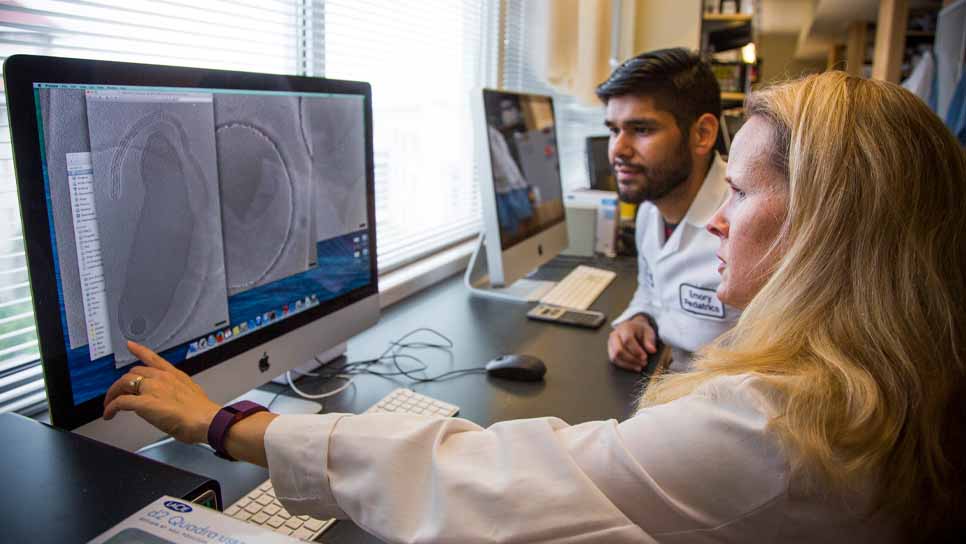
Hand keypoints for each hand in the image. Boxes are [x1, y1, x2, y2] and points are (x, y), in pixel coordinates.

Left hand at [103, 341, 219, 444]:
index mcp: (174, 375)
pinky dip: (111, 407)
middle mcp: (162, 378)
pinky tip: (109, 413)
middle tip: (119, 393)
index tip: (130, 345)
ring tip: (110, 405)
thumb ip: (178, 392)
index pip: (153, 359)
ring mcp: (152, 389)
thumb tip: (173, 399)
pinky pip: (120, 401)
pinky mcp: (144, 403)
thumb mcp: (192, 395)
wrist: (206, 420)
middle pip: (133, 373)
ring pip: (123, 384)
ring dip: (112, 394)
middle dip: (122, 384)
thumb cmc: (202, 413)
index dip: (139, 350)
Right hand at [607, 315, 656, 371]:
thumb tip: (652, 350)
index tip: (645, 357)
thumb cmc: (640, 330)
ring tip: (639, 366)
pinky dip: (624, 365)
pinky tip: (634, 366)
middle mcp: (615, 335)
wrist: (633, 327)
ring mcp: (610, 343)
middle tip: (643, 363)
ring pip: (615, 357)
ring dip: (628, 364)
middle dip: (632, 359)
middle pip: (619, 350)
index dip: (636, 350)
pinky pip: (614, 360)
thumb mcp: (648, 332)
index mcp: (625, 328)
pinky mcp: (610, 350)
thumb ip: (650, 341)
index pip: (627, 340)